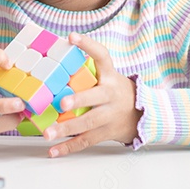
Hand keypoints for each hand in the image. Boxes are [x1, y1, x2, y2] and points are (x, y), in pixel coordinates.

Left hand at [43, 33, 141, 156]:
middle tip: (62, 102)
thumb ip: (87, 69)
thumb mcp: (107, 76)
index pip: (101, 56)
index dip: (88, 45)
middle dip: (78, 100)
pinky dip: (68, 148)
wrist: (142, 115)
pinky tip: (53, 151)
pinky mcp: (105, 133)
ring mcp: (109, 115)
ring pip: (88, 123)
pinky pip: (85, 141)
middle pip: (95, 97)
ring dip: (66, 129)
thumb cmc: (114, 91)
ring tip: (47, 133)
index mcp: (109, 76)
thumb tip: (56, 52)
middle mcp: (110, 95)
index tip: (72, 37)